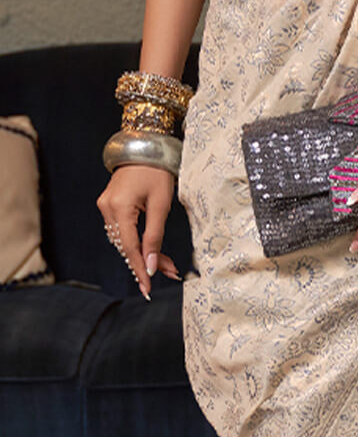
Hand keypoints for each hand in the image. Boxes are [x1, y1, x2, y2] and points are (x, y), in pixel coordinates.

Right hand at [97, 165, 180, 298]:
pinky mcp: (111, 205)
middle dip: (148, 262)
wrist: (145, 146)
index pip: (129, 248)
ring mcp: (107, 206)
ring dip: (145, 254)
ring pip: (125, 241)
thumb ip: (155, 237)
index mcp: (119, 207)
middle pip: (127, 247)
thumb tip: (150, 265)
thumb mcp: (161, 206)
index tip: (148, 290)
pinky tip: (154, 251)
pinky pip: (123, 231)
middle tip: (171, 273)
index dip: (140, 269)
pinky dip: (139, 242)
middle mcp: (107, 208)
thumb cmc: (156, 172)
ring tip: (168, 264)